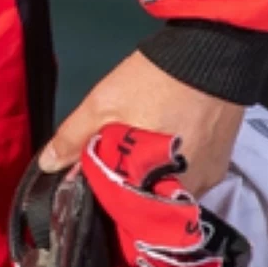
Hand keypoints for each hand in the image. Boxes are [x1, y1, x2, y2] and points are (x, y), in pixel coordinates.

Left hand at [39, 49, 243, 191]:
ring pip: (169, 192)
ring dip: (151, 180)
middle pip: (149, 204)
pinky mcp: (220, 166)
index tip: (91, 184)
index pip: (125, 211)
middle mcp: (187, 193)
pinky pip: (189, 178)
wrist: (210, 55)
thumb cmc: (154, 83)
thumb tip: (48, 164)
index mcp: (156, 185)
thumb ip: (74, 137)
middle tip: (113, 164)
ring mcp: (208, 180)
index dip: (104, 199)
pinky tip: (160, 150)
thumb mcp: (103, 104)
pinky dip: (172, 170)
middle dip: (128, 190)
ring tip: (136, 155)